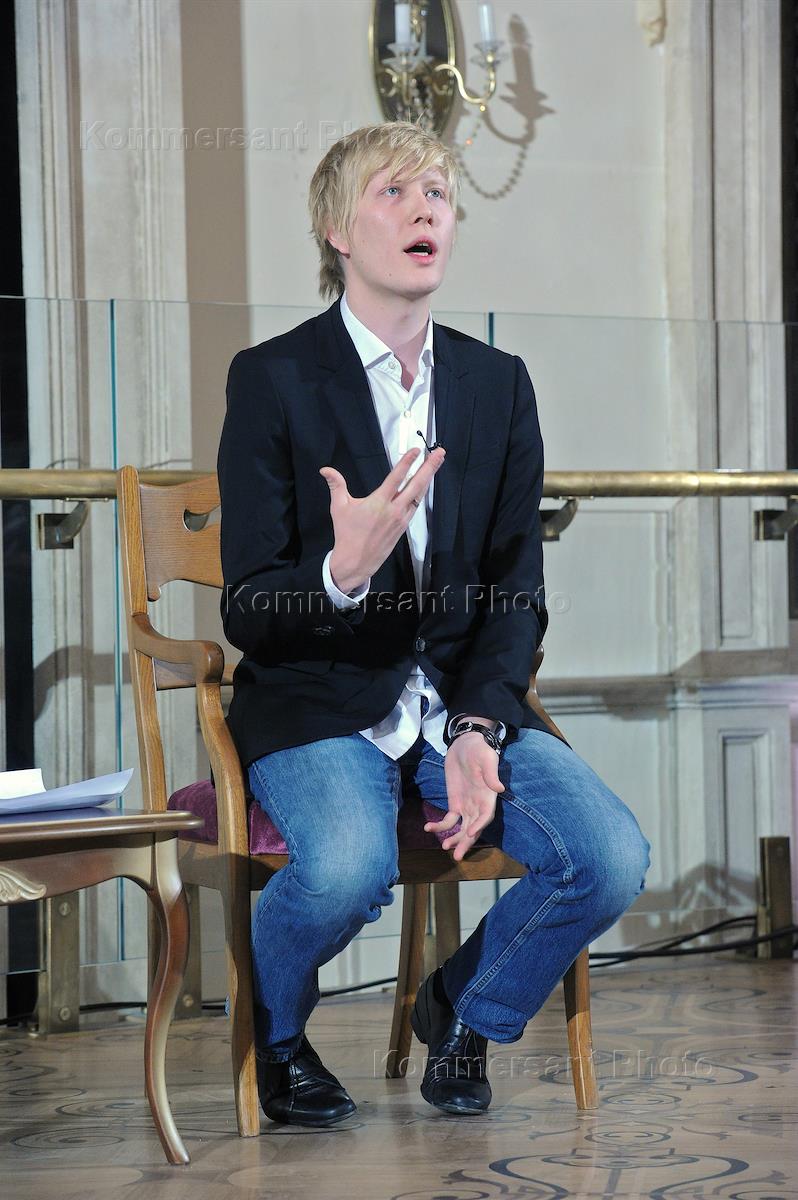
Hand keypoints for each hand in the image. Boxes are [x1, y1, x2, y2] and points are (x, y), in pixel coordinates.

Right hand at [320, 446, 444, 593]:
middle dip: (429, 467)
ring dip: (428, 478)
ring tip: (436, 464)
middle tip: (440, 453)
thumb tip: (325, 469)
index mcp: (378, 502)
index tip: (416, 450)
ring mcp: (401, 519)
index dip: (407, 462)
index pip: (396, 477)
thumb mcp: (339, 507)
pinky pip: (415, 506)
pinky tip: (425, 485)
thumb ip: (336, 485)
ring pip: (419, 495)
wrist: (356, 561)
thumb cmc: (346, 533)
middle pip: (416, 484)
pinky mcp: (404, 527)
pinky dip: (421, 493)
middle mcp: (394, 509)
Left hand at [425, 733, 504, 861]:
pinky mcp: (455, 802)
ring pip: (462, 828)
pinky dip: (440, 826)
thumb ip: (491, 774)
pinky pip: (449, 819)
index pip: (485, 815)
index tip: (470, 833)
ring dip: (454, 839)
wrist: (466, 743)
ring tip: (444, 847)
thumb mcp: (486, 759)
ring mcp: (466, 805)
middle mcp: (478, 804)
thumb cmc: (479, 749)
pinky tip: (429, 828)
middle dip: (466, 841)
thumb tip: (499, 788)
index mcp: (488, 795)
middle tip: (457, 855)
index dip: (479, 825)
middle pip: (474, 827)